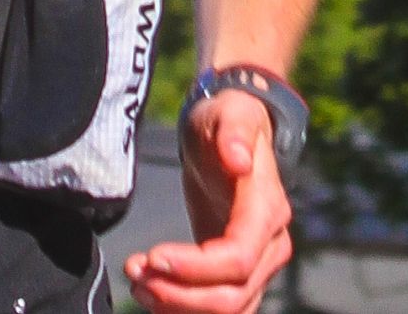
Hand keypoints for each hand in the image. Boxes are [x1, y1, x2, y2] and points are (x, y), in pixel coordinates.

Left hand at [122, 88, 293, 313]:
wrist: (233, 135)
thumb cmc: (229, 121)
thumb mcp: (230, 113)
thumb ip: (235, 131)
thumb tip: (238, 159)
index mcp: (268, 211)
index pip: (237, 258)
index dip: (195, 268)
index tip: (152, 256)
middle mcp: (271, 246)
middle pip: (231, 295)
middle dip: (179, 294)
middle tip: (136, 275)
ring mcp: (259, 265)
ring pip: (227, 309)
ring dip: (178, 306)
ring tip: (138, 284)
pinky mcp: (239, 274)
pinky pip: (221, 308)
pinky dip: (186, 309)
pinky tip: (153, 293)